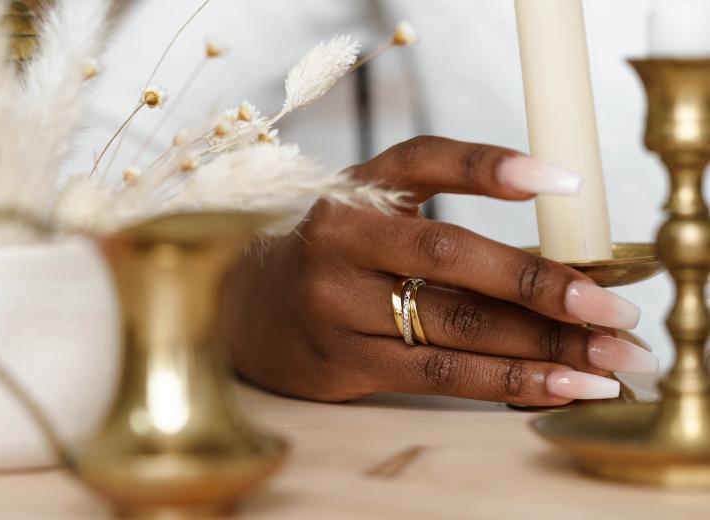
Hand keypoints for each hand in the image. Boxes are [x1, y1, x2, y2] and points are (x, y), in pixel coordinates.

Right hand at [219, 136, 656, 404]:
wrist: (254, 308)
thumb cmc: (334, 255)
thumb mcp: (373, 213)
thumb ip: (442, 217)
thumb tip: (552, 260)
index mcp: (355, 189)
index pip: (425, 160)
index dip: (490, 168)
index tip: (562, 184)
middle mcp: (340, 239)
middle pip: (451, 255)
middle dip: (540, 284)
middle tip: (610, 308)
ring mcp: (337, 303)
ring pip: (453, 323)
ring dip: (538, 343)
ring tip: (603, 359)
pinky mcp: (344, 361)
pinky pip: (437, 373)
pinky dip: (505, 381)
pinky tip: (555, 386)